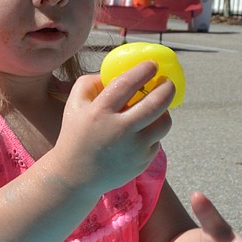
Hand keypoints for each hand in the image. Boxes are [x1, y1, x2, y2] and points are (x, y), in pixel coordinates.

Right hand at [51, 65, 173, 196]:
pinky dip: (152, 132)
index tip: (152, 65)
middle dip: (167, 87)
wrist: (75, 176)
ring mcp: (133, 148)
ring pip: (164, 123)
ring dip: (164, 111)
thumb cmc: (75, 135)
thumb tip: (118, 72)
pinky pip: (156, 140)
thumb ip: (90, 82)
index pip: (128, 83)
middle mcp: (119, 130)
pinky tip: (140, 132)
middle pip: (157, 103)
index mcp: (100, 112)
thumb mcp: (73, 105)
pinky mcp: (142, 161)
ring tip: (156, 108)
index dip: (144, 70)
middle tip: (167, 82)